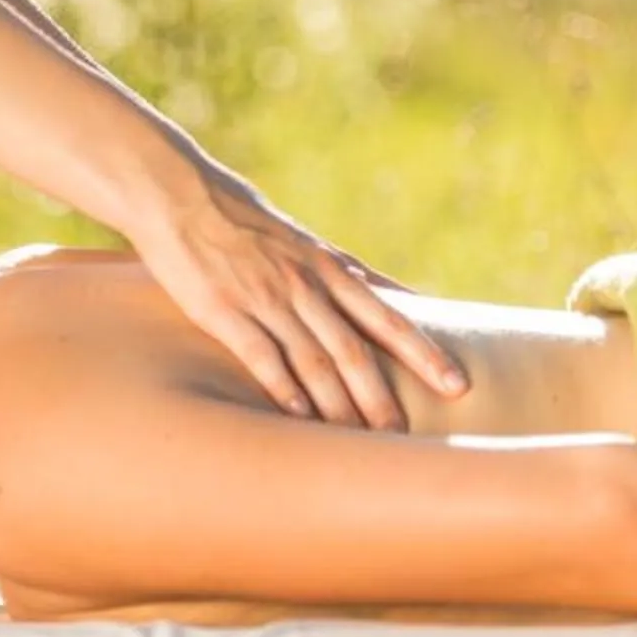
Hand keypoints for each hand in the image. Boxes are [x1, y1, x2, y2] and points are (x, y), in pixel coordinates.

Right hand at [127, 158, 467, 428]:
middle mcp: (303, 284)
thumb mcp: (307, 242)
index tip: (459, 385)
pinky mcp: (223, 310)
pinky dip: (283, 390)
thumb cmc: (244, 219)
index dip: (424, 354)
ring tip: (361, 442)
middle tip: (408, 438)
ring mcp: (263, 297)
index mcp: (327, 267)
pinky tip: (300, 419)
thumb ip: (352, 274)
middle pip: (353, 350)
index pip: (387, 318)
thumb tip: (404, 294)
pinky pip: (261, 357)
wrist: (177, 194)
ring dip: (339, 405)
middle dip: (382, 397)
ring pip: (313, 360)